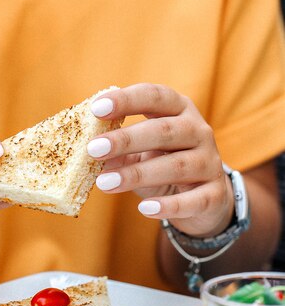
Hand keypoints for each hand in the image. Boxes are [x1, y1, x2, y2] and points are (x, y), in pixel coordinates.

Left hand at [87, 84, 233, 237]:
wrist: (204, 199)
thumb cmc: (163, 165)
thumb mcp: (140, 153)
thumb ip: (119, 150)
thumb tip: (89, 152)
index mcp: (179, 110)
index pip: (155, 96)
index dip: (126, 100)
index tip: (96, 108)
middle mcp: (198, 131)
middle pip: (164, 130)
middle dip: (126, 139)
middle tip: (93, 149)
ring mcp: (210, 162)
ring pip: (176, 165)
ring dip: (137, 174)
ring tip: (104, 184)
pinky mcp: (215, 194)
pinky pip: (193, 200)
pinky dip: (169, 205)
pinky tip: (144, 209)